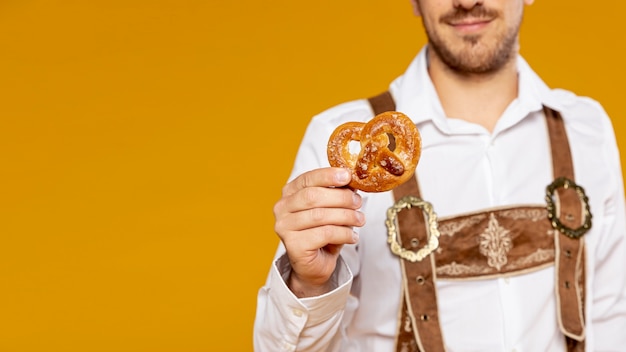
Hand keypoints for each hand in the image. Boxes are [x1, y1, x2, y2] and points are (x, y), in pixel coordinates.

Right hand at [273, 167, 364, 296]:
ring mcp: (284, 227)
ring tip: (360, 220)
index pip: (307, 179)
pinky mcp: (293, 245)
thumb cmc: (322, 233)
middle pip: (313, 196)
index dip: (328, 175)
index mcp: (289, 193)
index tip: (348, 175)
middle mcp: (282, 208)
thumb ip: (337, 194)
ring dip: (345, 216)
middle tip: (358, 202)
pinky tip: (352, 237)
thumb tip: (353, 181)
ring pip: (320, 215)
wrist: (314, 265)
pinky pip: (324, 234)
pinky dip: (343, 233)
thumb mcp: (331, 209)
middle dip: (341, 197)